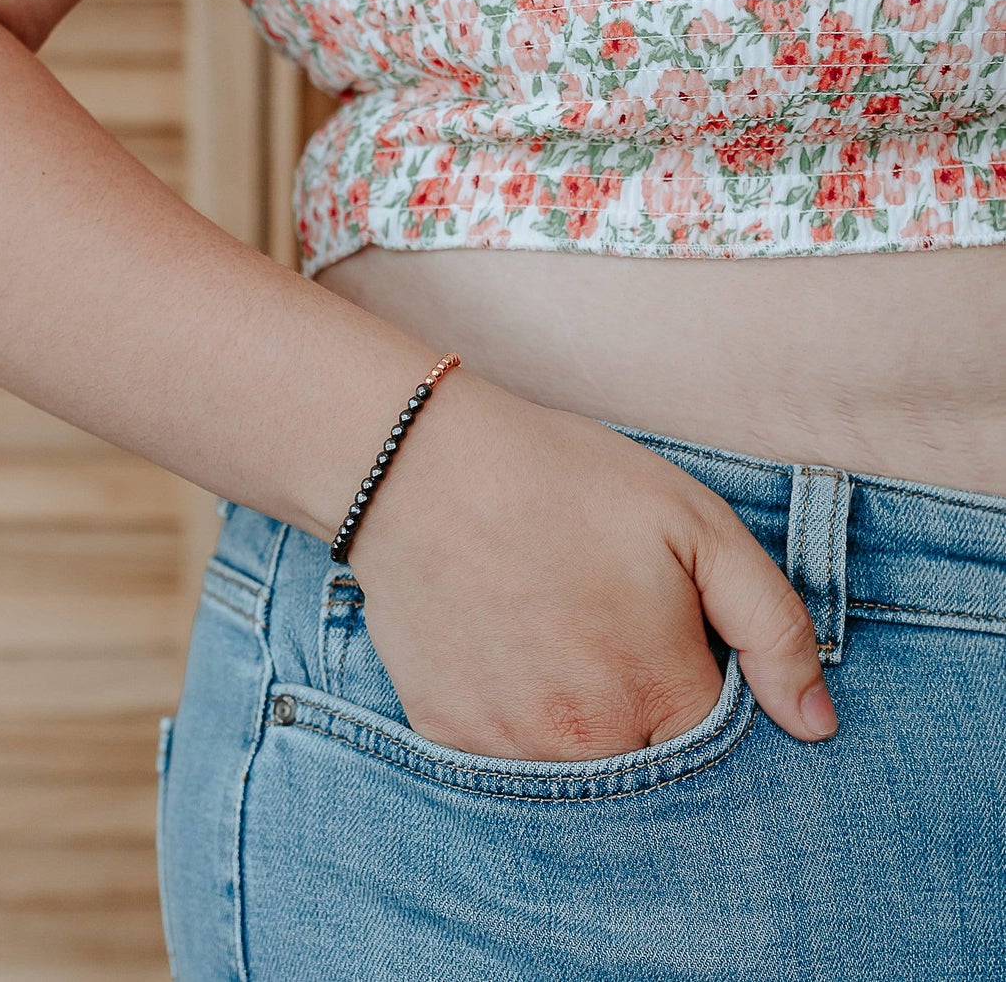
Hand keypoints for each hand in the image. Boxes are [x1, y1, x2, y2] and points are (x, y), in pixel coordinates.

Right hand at [345, 386, 838, 760]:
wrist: (418, 465)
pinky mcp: (448, 737)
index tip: (669, 634)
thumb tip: (816, 724)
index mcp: (661, 694)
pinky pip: (503, 758)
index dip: (702, 684)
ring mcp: (511, 749)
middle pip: (648, 767)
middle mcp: (589, 744)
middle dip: (643, 711)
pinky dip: (513, 720)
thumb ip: (772, 625)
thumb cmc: (563, 481)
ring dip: (579, 723)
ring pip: (575, 769)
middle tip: (603, 628)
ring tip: (553, 635)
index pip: (720, 744)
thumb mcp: (693, 523)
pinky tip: (503, 651)